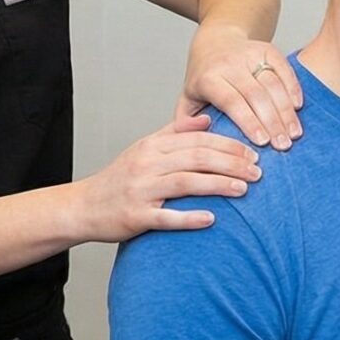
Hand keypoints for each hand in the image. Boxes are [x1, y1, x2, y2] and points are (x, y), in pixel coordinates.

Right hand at [74, 115, 263, 241]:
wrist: (82, 206)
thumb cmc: (118, 180)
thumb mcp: (143, 149)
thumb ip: (174, 133)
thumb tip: (207, 119)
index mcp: (150, 147)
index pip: (196, 139)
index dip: (228, 145)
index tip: (252, 152)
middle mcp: (145, 165)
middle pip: (195, 158)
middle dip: (231, 163)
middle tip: (257, 171)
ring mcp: (139, 191)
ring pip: (185, 183)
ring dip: (218, 185)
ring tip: (244, 189)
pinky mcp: (135, 216)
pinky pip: (166, 217)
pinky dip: (189, 218)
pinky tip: (211, 219)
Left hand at [180, 28, 303, 149]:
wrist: (215, 42)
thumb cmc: (204, 78)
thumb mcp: (188, 99)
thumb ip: (186, 122)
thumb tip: (201, 131)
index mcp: (208, 79)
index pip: (232, 102)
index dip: (248, 121)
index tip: (262, 142)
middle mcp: (229, 64)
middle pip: (256, 95)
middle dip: (272, 122)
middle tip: (283, 145)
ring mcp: (249, 55)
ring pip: (273, 84)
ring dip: (286, 110)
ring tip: (294, 133)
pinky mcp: (267, 49)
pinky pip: (284, 69)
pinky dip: (293, 88)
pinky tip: (298, 108)